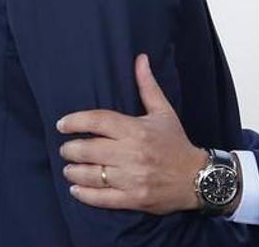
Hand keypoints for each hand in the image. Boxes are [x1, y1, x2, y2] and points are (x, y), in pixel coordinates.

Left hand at [57, 54, 207, 213]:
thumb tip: (140, 59)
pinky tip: (76, 189)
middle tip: (65, 149)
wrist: (197, 177)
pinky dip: (83, 194)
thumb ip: (147, 86)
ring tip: (69, 168)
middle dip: (70, 149)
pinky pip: (100, 198)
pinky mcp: (133, 199)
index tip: (62, 124)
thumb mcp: (164, 112)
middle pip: (88, 149)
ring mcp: (132, 178)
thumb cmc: (176, 143)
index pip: (98, 121)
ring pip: (90, 175)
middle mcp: (133, 153)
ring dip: (72, 171)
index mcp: (137, 129)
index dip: (75, 121)